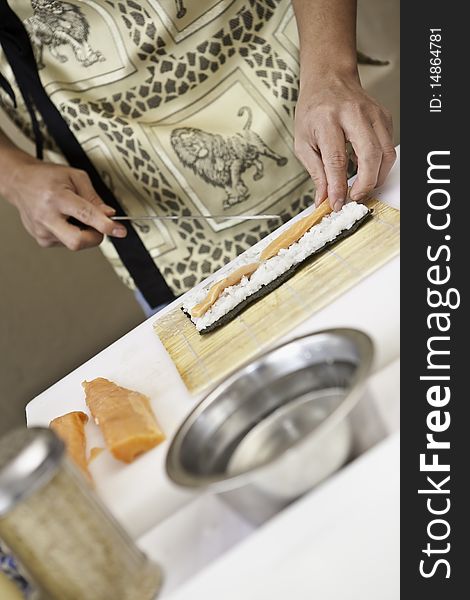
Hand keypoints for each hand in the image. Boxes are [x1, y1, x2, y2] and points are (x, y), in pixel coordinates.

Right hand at [4, 158, 126, 249]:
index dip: (106, 225)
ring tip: (74, 215)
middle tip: (99, 225)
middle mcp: (47, 217)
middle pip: (78, 241)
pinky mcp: (42, 240)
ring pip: (75, 244)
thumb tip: (110, 215)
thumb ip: (95, 198)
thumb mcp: (75, 177)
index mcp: (57, 198)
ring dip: (84, 233)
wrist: (19, 182)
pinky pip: (67, 243)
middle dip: (95, 237)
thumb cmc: (47, 178)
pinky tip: (65, 220)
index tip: (120, 230)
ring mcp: (42, 231)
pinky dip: (73, 234)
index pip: (86, 215)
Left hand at [294, 73, 395, 210]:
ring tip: (361, 187)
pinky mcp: (384, 116)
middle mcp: (353, 114)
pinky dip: (380, 164)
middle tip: (354, 197)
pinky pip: (389, 147)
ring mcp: (373, 113)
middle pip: (370, 154)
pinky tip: (366, 168)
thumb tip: (324, 198)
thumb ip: (315, 172)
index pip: (336, 159)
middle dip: (365, 183)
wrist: (328, 80)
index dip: (338, 186)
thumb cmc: (313, 110)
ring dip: (376, 177)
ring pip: (386, 152)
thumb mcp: (303, 142)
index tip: (336, 203)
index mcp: (327, 119)